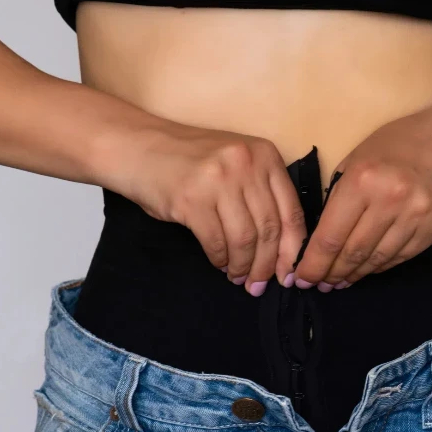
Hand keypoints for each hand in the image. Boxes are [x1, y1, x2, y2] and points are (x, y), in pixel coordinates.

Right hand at [114, 123, 306, 295]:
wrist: (138, 147)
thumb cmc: (192, 162)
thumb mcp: (237, 166)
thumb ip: (262, 196)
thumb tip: (283, 250)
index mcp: (265, 155)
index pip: (292, 211)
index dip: (292, 249)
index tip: (290, 273)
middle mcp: (246, 164)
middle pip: (269, 228)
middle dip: (267, 264)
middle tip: (260, 284)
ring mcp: (218, 180)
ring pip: (245, 239)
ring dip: (243, 265)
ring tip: (239, 277)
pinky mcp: (191, 199)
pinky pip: (215, 242)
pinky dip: (220, 259)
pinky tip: (220, 264)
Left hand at [292, 107, 431, 290]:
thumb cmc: (396, 146)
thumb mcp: (356, 159)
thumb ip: (337, 197)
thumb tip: (319, 240)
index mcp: (363, 180)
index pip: (331, 235)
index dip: (314, 263)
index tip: (302, 277)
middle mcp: (390, 201)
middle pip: (353, 253)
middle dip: (332, 273)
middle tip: (320, 284)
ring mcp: (416, 218)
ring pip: (377, 260)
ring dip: (355, 274)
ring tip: (340, 281)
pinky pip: (399, 258)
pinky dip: (379, 266)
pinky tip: (366, 268)